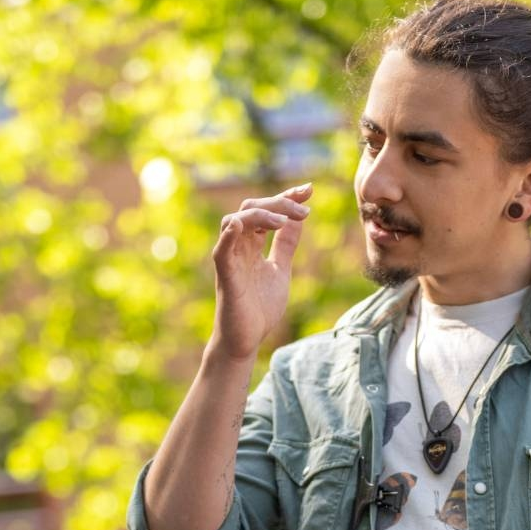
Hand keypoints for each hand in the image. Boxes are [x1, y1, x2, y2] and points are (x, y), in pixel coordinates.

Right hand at [207, 183, 310, 363]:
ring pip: (235, 221)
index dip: (286, 197)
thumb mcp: (280, 269)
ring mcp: (230, 260)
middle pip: (251, 208)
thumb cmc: (260, 307)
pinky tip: (241, 225)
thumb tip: (299, 219)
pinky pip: (221, 251)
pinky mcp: (225, 277)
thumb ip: (286, 245)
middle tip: (304, 209)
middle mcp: (239, 247)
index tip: (309, 189)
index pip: (267, 210)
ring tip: (284, 220)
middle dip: (279, 203)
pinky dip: (228, 236)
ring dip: (260, 215)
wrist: (246, 340)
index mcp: (253, 244)